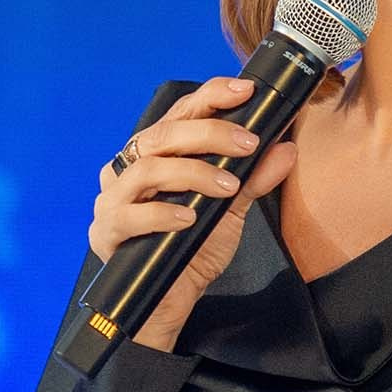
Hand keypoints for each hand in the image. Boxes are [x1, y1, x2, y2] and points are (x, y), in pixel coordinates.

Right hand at [89, 76, 298, 350]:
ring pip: (147, 168)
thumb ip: (253, 178)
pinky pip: (130, 215)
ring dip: (193, 172)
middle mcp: (129, 168)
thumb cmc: (193, 248)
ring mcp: (112, 199)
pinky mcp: (106, 232)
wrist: (170, 302)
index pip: (179, 112)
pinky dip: (163, 213)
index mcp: (156, 154)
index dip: (210, 96)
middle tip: (248, 143)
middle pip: (162, 133)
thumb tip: (285, 148)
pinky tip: (189, 218)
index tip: (244, 90)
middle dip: (210, 132)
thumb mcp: (231, 210)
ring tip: (228, 187)